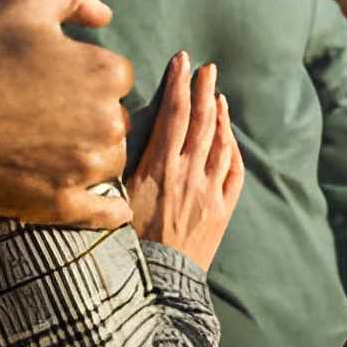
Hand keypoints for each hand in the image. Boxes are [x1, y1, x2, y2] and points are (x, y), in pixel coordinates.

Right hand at [0, 0, 133, 228]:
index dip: (87, 76)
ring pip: (108, 161)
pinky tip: (116, 211)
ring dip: (92, 156)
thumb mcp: (26, 3)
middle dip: (91, 116)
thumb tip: (106, 15)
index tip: (54, 80)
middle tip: (46, 113)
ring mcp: (82, 167)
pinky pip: (101, 212)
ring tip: (52, 147)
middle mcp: (105, 121)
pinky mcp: (59, 202)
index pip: (117, 77)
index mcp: (105, 73)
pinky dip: (109, 213)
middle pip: (115, 120)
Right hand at [127, 52, 244, 269]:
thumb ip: (120, 166)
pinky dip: (233, 148)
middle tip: (207, 68)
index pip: (172, 113)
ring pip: (220, 142)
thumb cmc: (124, 246)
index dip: (178, 83)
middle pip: (201, 120)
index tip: (181, 60)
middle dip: (204, 89)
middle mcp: (187, 174)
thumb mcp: (113, 200)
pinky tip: (230, 136)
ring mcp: (208, 192)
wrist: (154, 286)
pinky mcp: (222, 211)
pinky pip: (234, 171)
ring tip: (218, 94)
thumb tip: (112, 134)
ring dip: (220, 115)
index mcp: (158, 168)